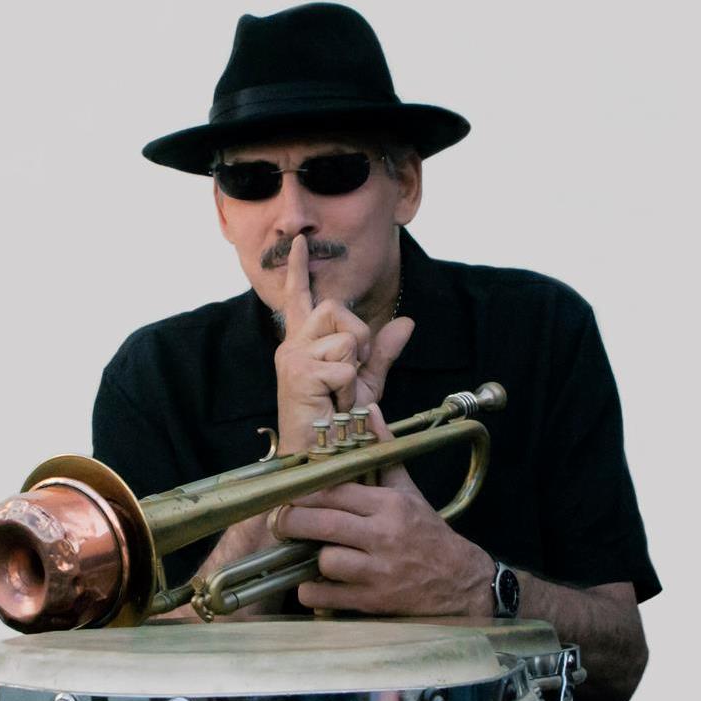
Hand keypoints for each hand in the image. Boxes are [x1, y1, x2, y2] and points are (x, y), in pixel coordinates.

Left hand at [273, 407, 496, 614]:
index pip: (334, 492)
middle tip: (279, 522)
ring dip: (308, 559)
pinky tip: (312, 583)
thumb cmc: (427, 533)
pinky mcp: (374, 600)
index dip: (302, 493)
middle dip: (291, 522)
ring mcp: (378, 571)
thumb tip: (370, 410)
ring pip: (324, 560)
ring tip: (302, 554)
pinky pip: (327, 596)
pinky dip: (312, 592)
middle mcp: (383, 535)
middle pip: (322, 524)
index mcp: (388, 505)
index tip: (286, 494)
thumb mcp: (408, 490)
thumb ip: (384, 451)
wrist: (460, 581)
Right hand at [274, 235, 413, 452]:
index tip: (300, 242)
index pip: (301, 298)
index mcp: (304, 344)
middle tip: (351, 372)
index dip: (300, 269)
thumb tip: (407, 321)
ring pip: (347, 338)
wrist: (320, 458)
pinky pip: (346, 366)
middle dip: (359, 337)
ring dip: (355, 368)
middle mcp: (293, 345)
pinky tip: (333, 405)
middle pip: (338, 309)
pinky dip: (349, 390)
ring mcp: (292, 357)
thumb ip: (383, 351)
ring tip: (338, 395)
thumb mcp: (365, 383)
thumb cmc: (335, 424)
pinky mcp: (297, 372)